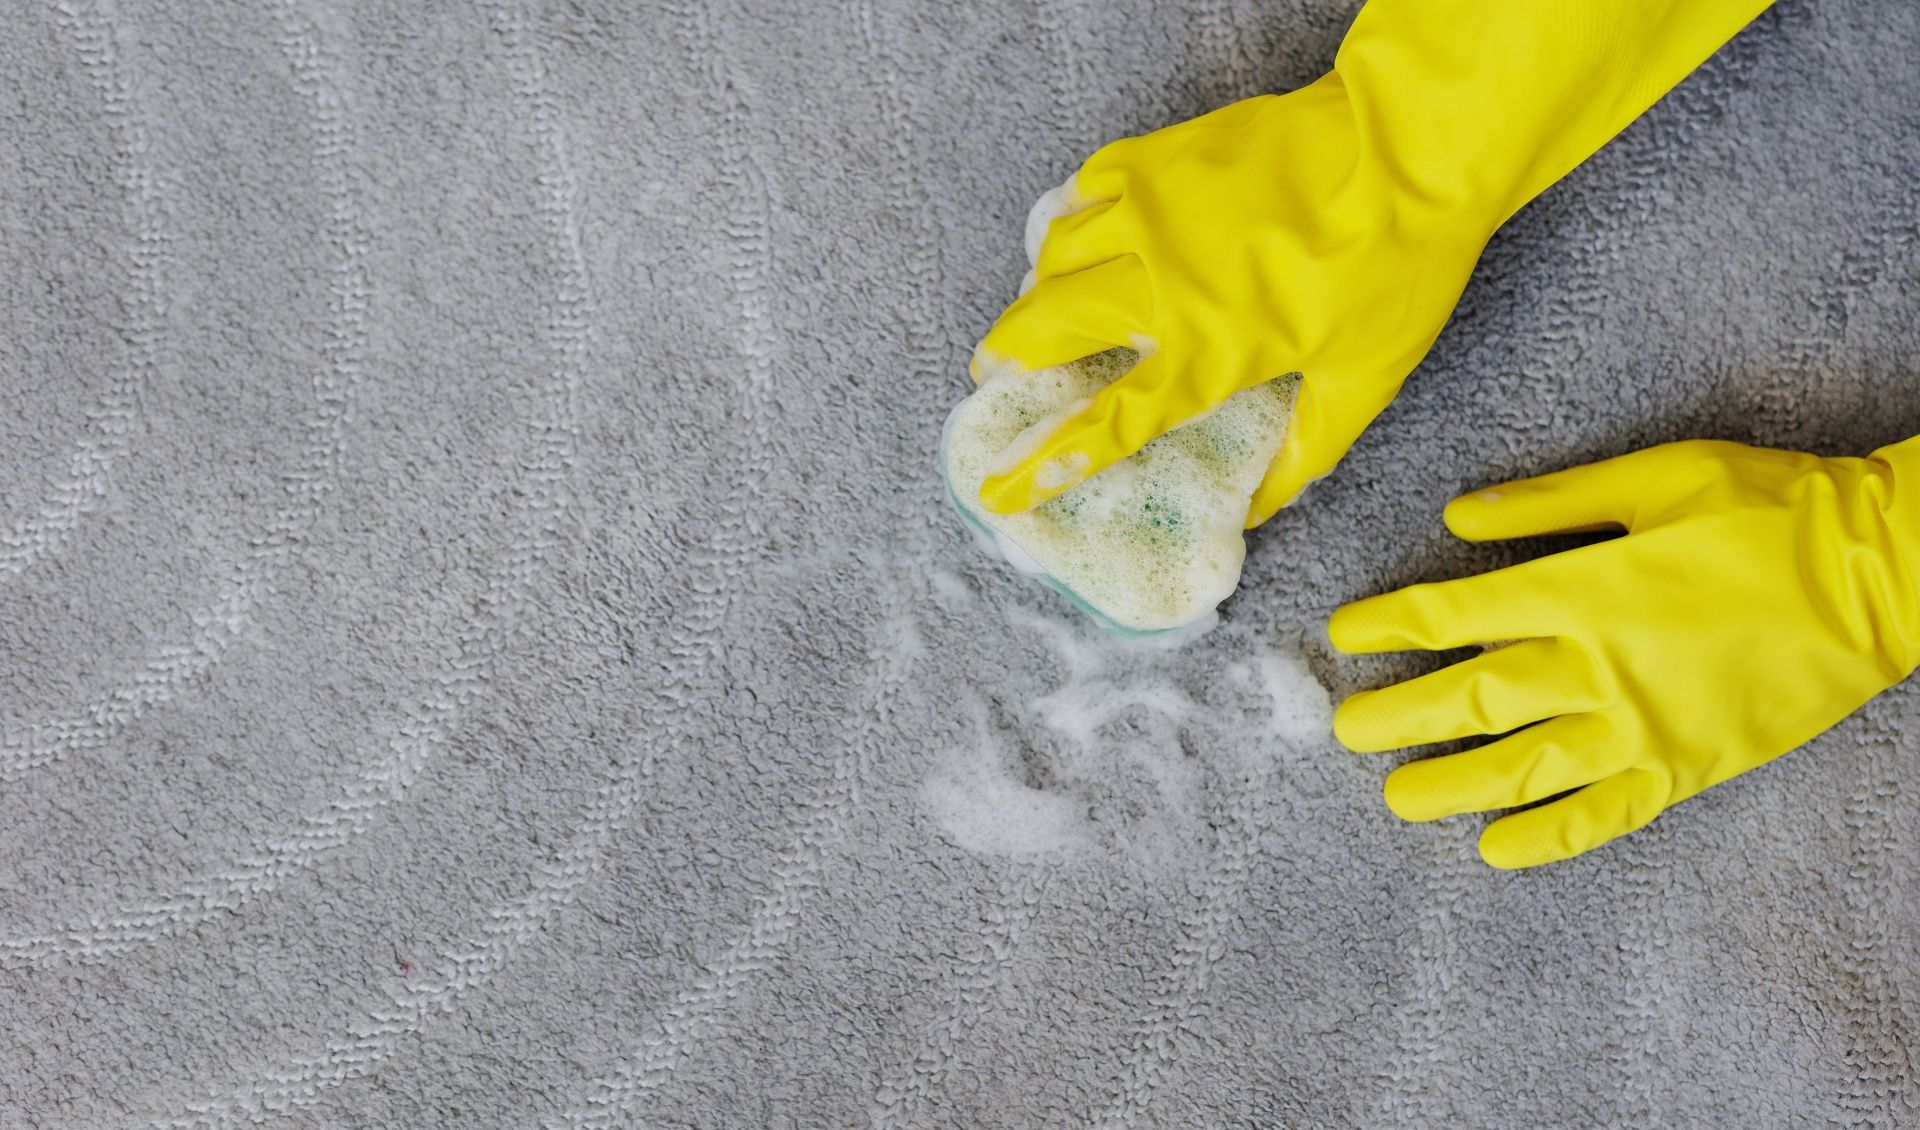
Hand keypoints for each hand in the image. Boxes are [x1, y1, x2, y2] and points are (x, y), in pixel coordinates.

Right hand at [974, 86, 1480, 525]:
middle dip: (1008, 362)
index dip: (1045, 463)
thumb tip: (1261, 511)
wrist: (1410, 146)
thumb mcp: (1362, 381)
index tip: (996, 488)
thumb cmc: (1396, 266)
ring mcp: (1150, 213)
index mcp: (1210, 353)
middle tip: (996, 376)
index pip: (1109, 423)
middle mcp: (1161, 287)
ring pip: (1052, 259)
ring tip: (1041, 309)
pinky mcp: (1156, 159)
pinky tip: (1077, 235)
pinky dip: (1065, 221)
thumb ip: (1304, 452)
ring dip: (1036, 294)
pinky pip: (1080, 192)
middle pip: (1047, 331)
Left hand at [1329, 439, 1919, 868]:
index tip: (1345, 636)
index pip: (1453, 614)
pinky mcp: (1686, 769)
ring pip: (1520, 769)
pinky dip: (1545, 838)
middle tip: (1344, 732)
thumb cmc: (1769, 509)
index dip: (1388, 626)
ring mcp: (1643, 726)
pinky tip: (1494, 849)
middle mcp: (1600, 664)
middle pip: (1468, 700)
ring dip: (1449, 786)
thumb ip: (1549, 503)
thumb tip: (1456, 515)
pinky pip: (1601, 816)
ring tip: (1397, 797)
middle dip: (1395, 717)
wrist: (1883, 574)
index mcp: (1584, 587)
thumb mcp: (1655, 476)